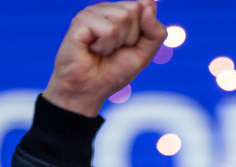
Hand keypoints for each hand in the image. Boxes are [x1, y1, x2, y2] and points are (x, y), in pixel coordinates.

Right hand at [43, 0, 166, 116]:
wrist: (89, 90)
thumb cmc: (113, 72)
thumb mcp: (143, 54)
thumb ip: (155, 32)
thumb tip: (149, 4)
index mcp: (121, 11)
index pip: (146, 6)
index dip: (142, 32)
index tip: (127, 46)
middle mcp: (106, 8)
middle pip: (134, 9)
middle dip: (130, 37)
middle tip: (114, 50)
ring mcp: (92, 12)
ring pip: (122, 17)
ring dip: (116, 43)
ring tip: (102, 51)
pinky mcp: (81, 21)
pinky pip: (109, 29)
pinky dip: (105, 46)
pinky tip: (92, 50)